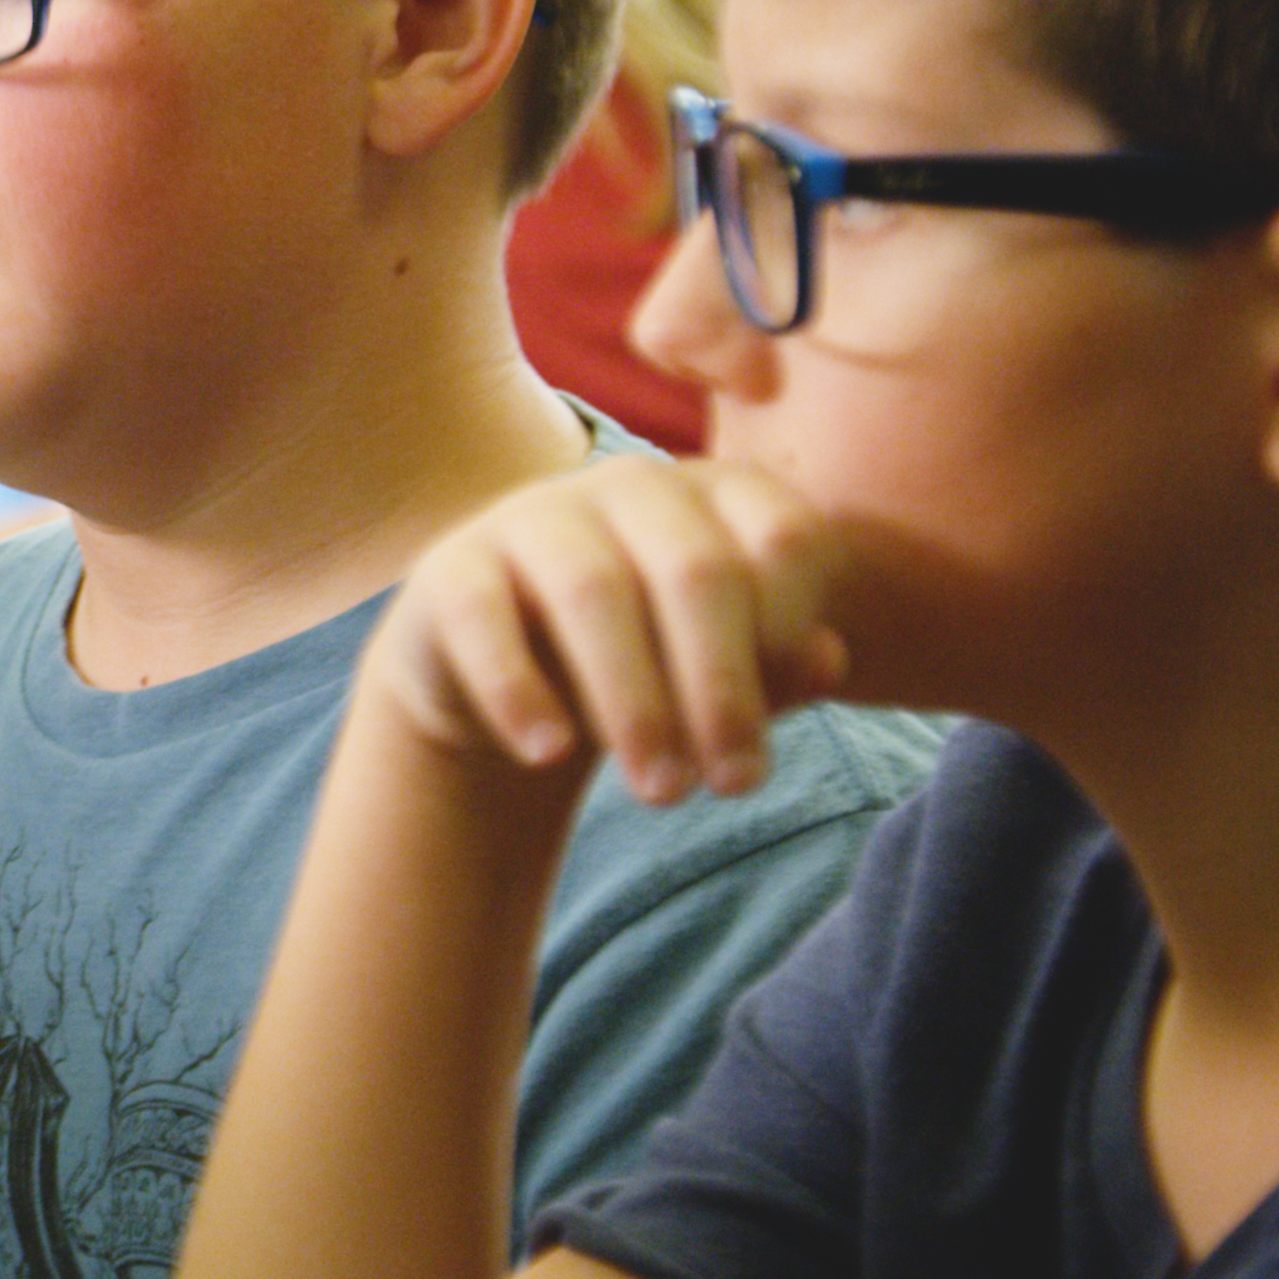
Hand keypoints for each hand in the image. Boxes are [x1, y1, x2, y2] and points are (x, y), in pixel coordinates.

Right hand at [360, 454, 851, 806]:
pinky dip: (522, 692)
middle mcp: (630, 484)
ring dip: (636, 705)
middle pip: (697, 572)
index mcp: (717, 492)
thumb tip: (826, 658)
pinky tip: (550, 755)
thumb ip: (781, 661)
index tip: (778, 715)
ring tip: (661, 795)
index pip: (786, 536)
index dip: (793, 630)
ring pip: (594, 592)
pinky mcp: (452, 567)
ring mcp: (534, 515)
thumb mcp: (725, 667)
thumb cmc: (648, 666)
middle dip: (722, 691)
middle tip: (732, 790)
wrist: (503, 680)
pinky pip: (486, 618)